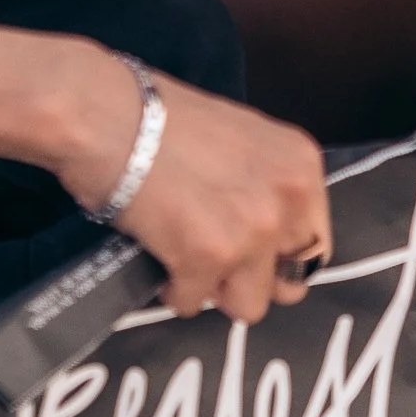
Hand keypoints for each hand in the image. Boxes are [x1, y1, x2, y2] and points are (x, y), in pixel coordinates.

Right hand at [56, 50, 329, 321]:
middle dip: (249, 278)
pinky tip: (156, 255)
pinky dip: (172, 289)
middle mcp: (289, 200)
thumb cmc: (155, 116)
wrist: (101, 111)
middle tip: (211, 257)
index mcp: (301, 166)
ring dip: (212, 288)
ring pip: (247, 305)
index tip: (247, 254)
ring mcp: (252, 230)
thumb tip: (262, 236)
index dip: (276, 257)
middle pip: (288, 285)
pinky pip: (194, 303)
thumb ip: (262, 183)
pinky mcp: (208, 256)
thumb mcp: (237, 139)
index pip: (314, 246)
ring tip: (181, 258)